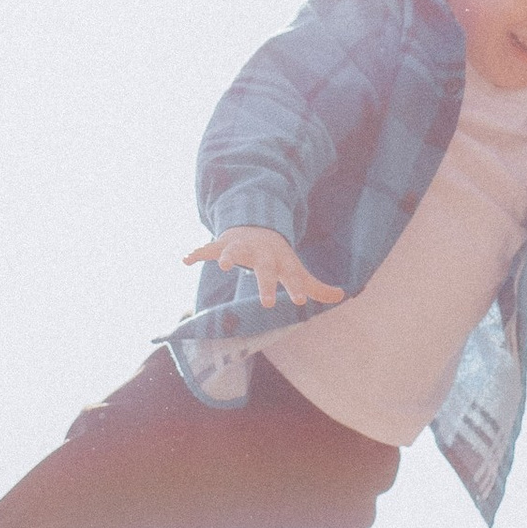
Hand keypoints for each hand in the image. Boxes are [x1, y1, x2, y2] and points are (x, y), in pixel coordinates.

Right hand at [186, 228, 344, 310]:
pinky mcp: (223, 244)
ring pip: (235, 251)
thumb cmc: (278, 255)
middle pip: (264, 270)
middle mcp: (262, 254)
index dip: (296, 287)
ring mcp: (242, 247)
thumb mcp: (296, 269)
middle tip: (268, 303)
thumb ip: (315, 286)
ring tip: (224, 266)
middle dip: (266, 284)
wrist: (257, 224)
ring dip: (229, 257)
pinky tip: (184, 260)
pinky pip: (207, 248)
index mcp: (280, 262)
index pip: (291, 277)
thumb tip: (342, 296)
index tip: (299, 301)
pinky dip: (196, 253)